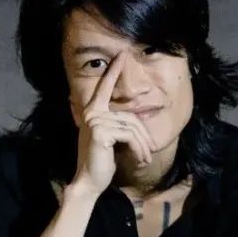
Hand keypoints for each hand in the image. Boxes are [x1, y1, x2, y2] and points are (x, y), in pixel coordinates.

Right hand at [71, 49, 157, 196]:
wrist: (89, 181)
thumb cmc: (101, 162)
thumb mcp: (112, 140)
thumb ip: (120, 125)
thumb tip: (137, 121)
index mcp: (93, 111)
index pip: (104, 87)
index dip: (113, 71)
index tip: (122, 55)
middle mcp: (92, 112)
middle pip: (130, 116)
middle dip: (143, 137)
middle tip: (148, 155)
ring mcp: (95, 120)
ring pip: (133, 127)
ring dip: (143, 146)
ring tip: (145, 160)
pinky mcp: (101, 131)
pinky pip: (130, 135)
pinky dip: (139, 149)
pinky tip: (139, 161)